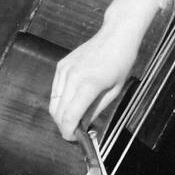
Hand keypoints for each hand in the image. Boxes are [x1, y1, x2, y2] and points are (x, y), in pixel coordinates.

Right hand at [48, 0, 158, 139]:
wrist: (116, 35)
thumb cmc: (121, 62)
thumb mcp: (114, 90)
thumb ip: (96, 109)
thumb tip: (83, 125)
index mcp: (88, 85)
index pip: (69, 116)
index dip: (68, 132)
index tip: (74, 139)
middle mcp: (72, 77)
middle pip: (58, 112)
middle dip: (64, 126)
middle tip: (76, 132)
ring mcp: (64, 70)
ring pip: (54, 102)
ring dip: (61, 114)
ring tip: (76, 117)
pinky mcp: (62, 65)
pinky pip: (56, 89)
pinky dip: (60, 100)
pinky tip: (73, 101)